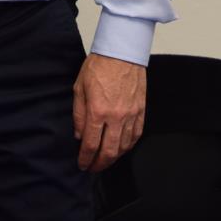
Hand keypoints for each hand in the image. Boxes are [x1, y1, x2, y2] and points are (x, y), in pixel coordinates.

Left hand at [72, 53, 146, 171]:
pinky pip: (136, 135)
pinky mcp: (141, 110)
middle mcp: (116, 117)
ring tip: (106, 160)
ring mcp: (131, 115)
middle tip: (93, 168)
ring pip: (124, 146)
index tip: (82, 164)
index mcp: (97, 111)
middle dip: (100, 164)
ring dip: (114, 157)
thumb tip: (79, 135)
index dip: (85, 158)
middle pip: (109, 151)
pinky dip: (128, 145)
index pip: (91, 144)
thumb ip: (79, 115)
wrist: (122, 52)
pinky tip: (122, 148)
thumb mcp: (79, 88)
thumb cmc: (99, 66)